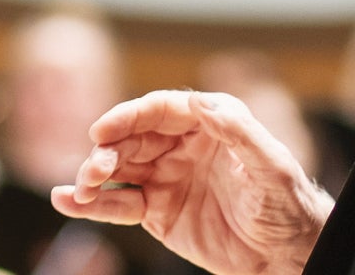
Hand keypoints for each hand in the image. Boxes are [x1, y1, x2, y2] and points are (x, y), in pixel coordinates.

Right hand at [50, 90, 332, 274]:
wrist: (286, 254)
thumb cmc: (288, 203)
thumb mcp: (270, 164)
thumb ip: (238, 130)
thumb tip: (201, 101)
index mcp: (209, 121)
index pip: (160, 109)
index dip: (128, 116)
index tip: (103, 130)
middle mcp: (182, 144)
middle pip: (132, 137)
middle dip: (107, 150)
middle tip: (96, 169)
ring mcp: (166, 178)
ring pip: (119, 169)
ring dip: (93, 175)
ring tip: (80, 189)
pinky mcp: (157, 212)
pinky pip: (119, 203)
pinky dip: (92, 203)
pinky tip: (66, 202)